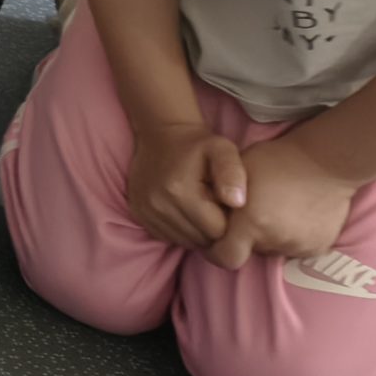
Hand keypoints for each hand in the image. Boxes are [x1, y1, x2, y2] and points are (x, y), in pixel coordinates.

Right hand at [126, 119, 247, 249]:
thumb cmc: (197, 145)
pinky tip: (183, 209)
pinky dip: (180, 229)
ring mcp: (145, 211)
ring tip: (198, 206)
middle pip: (201, 239)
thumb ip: (234, 174)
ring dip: (196, 229)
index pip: (217, 231)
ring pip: (185, 241)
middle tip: (212, 203)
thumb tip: (237, 202)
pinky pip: (168, 237)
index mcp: (180, 191)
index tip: (224, 201)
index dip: (227, 219)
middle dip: (212, 227)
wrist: (160, 134)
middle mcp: (158, 204)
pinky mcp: (138, 214)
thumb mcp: (223, 150)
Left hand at [205, 135, 358, 269]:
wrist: (326, 161)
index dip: (214, 251)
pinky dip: (289, 236)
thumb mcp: (238, 172)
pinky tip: (292, 214)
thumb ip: (221, 198)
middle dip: (243, 239)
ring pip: (272, 249)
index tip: (211, 241)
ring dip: (267, 237)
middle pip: (249, 251)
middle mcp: (275, 240)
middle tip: (246, 218)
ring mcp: (299, 246)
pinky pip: (294, 247)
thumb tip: (206, 214)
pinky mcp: (318, 246)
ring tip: (272, 211)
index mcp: (252, 223)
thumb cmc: (276, 159)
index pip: (224, 258)